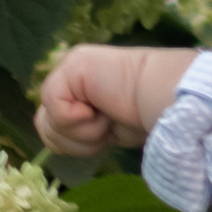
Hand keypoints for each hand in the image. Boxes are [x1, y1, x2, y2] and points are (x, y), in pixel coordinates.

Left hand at [37, 43, 197, 158]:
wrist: (167, 99)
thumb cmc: (146, 114)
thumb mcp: (102, 129)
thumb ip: (76, 127)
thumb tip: (52, 144)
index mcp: (76, 85)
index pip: (50, 126)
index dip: (76, 141)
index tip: (107, 132)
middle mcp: (69, 73)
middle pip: (44, 126)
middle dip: (76, 140)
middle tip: (106, 127)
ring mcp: (69, 67)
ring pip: (47, 122)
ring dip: (80, 133)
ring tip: (105, 120)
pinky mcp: (72, 67)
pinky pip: (56, 109)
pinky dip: (80, 121)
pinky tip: (103, 110)